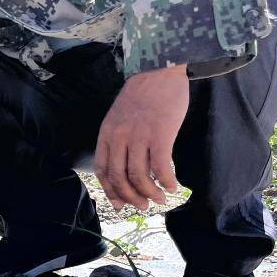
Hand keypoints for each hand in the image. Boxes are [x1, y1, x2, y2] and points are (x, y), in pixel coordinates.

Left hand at [94, 64, 188, 211]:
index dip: (111, 191)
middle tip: (144, 206)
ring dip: (150, 193)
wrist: (159, 70)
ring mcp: (138, 136)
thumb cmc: (143, 94)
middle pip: (119, 178)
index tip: (122, 204)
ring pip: (139, 176)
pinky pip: (160, 168)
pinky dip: (167, 182)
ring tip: (161, 198)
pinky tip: (173, 186)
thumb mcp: (120, 116)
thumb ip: (118, 138)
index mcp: (107, 133)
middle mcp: (119, 137)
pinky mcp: (160, 135)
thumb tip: (125, 166)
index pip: (103, 170)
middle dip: (131, 197)